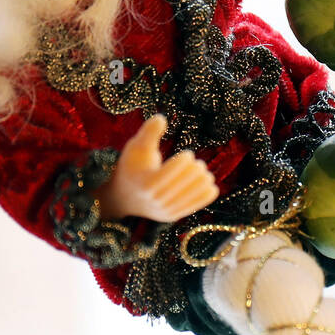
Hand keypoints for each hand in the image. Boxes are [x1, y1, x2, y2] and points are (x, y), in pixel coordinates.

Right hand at [95, 114, 218, 223]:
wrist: (125, 197)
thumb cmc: (133, 166)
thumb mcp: (136, 147)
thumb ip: (149, 132)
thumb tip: (162, 117)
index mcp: (146, 184)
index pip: (172, 172)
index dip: (184, 160)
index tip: (187, 154)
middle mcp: (155, 201)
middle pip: (185, 182)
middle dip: (195, 168)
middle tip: (195, 162)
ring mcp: (165, 211)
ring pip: (193, 194)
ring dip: (202, 179)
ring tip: (201, 170)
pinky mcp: (173, 216)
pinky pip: (196, 205)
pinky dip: (206, 194)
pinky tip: (209, 183)